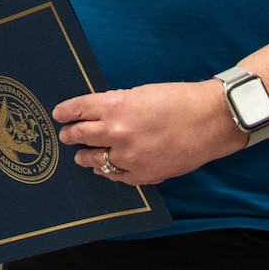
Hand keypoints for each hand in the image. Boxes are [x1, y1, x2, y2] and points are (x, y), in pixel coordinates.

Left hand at [51, 80, 243, 185]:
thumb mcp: (140, 93)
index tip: (58, 114)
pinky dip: (107, 171)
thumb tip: (98, 113)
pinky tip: (103, 168)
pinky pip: (115, 176)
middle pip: (80, 135)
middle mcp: (117, 132)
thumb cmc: (178, 100)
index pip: (77, 109)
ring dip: (84, 155)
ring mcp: (129, 156)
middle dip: (70, 134)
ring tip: (81, 154)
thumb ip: (116, 104)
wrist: (210, 121)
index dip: (64, 112)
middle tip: (66, 134)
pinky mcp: (143, 174)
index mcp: (115, 105)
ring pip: (93, 160)